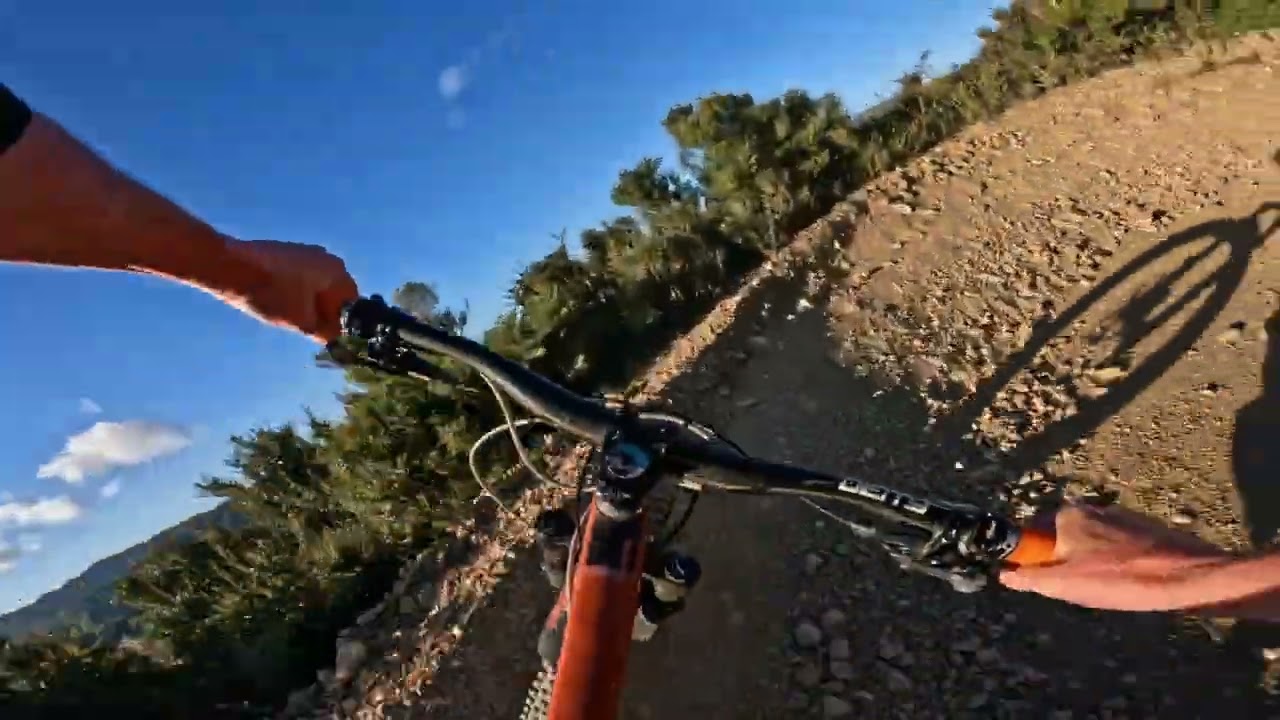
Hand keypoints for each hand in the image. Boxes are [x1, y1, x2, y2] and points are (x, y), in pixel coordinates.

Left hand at [220, 238, 358, 342]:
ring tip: (292, 317)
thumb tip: (336, 340)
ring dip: (310, 302)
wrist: (229, 266)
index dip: (342, 323)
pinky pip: (302, 276)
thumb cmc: (271, 293)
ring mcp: (306, 251)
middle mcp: (327, 257)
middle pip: (335, 292)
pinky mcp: (287, 251)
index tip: (329, 337)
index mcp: (337, 271)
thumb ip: (324, 332)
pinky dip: (298, 290)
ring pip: (317, 284)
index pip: (352, 303)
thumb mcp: (301, 321)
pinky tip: (281, 301)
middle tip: (309, 329)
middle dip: (325, 312)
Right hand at [999, 503, 1233, 611]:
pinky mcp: (1142, 528)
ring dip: (1090, 565)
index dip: (1035, 560)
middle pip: (1060, 539)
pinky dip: (1114, 563)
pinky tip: (1128, 583)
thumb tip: (1003, 575)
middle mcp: (1089, 508)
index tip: (1048, 580)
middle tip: (1079, 590)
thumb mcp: (1066, 585)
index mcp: (1066, 515)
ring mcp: (1117, 516)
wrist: (1190, 577)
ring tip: (1108, 589)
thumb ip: (1029, 578)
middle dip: (1063, 564)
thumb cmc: (1122, 580)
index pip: (1031, 534)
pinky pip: (1114, 547)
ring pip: (1088, 544)